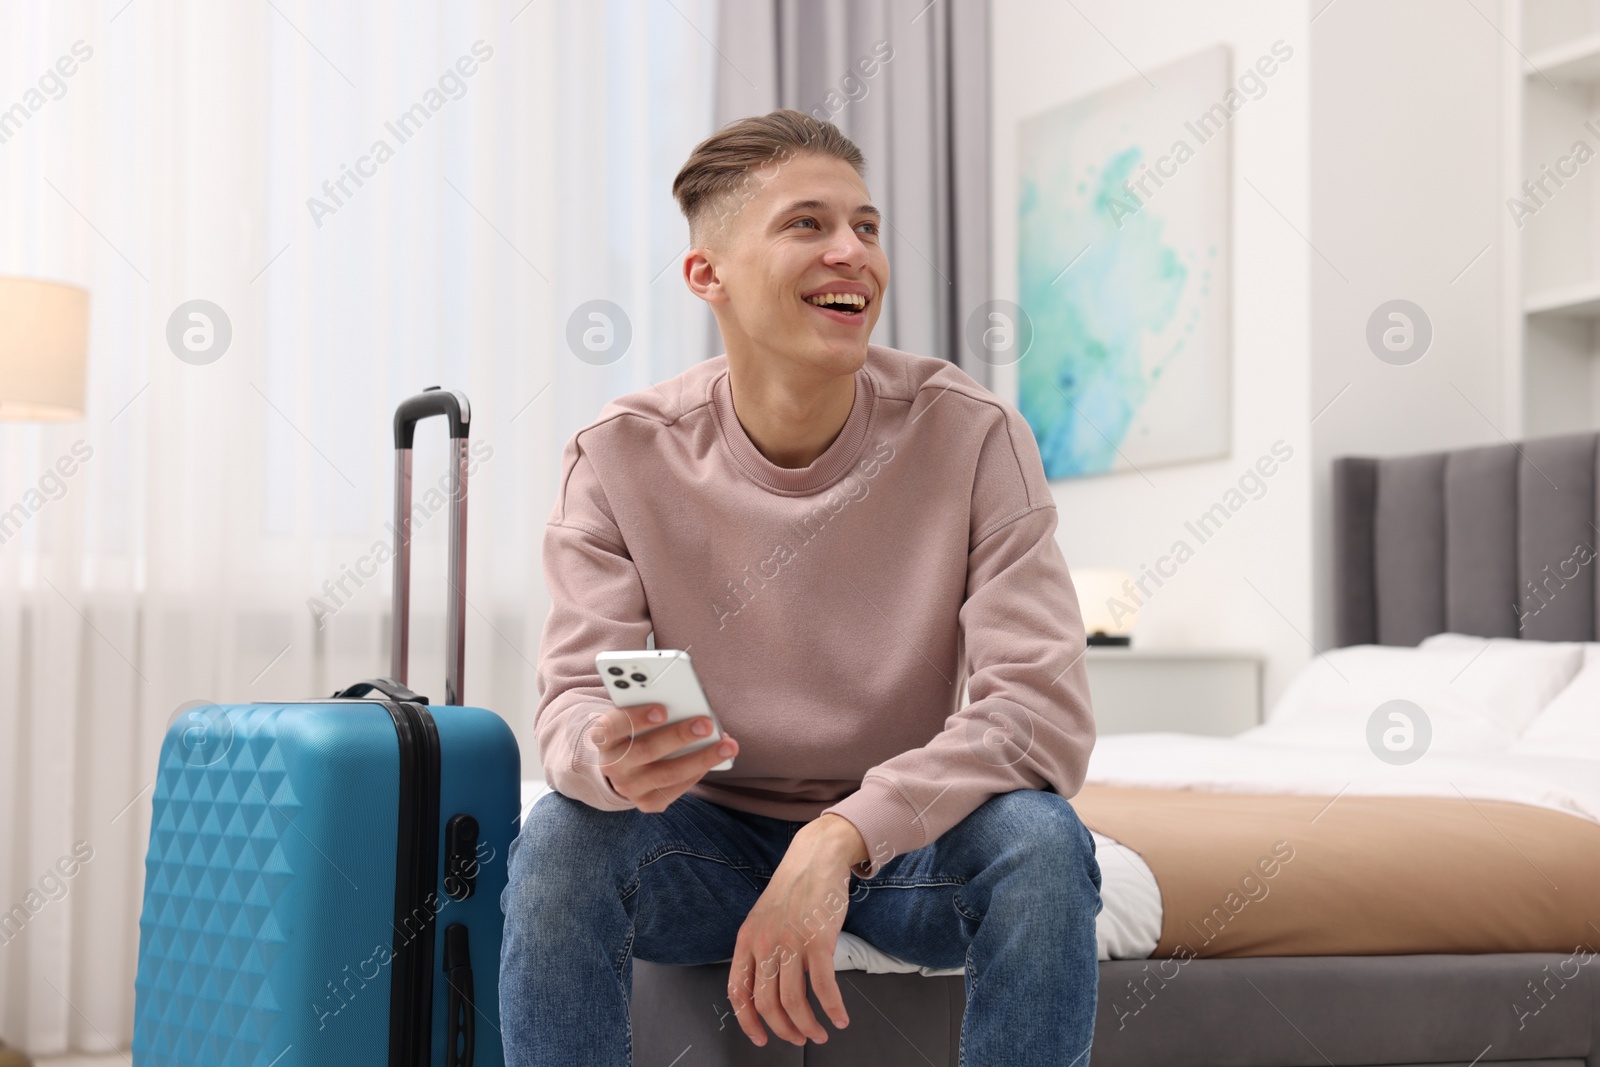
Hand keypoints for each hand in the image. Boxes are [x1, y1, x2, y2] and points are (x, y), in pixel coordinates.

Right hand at [587, 703, 737, 813]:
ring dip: (701, 758)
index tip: (662, 709)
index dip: (636, 718)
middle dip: (679, 736)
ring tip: (727, 745)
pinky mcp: (647, 803)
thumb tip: (690, 704)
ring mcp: (629, 787)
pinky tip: (715, 759)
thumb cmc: (637, 730)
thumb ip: (653, 706)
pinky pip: (676, 788)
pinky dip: (698, 772)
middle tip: (706, 724)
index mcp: (604, 737)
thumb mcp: (635, 714)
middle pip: (646, 751)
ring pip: (667, 774)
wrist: (623, 765)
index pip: (612, 727)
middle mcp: (612, 765)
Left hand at [726, 820, 858, 1047]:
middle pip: (766, 1003)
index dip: (747, 1022)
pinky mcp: (818, 942)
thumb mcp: (763, 918)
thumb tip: (766, 988)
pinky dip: (833, 1009)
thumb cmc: (793, 889)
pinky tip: (840, 1018)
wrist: (816, 858)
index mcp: (746, 940)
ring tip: (820, 1034)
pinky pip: (824, 987)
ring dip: (807, 1026)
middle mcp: (764, 944)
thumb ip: (760, 950)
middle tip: (798, 1040)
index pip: (737, 992)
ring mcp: (791, 943)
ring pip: (793, 1001)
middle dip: (782, 1030)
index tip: (761, 1038)